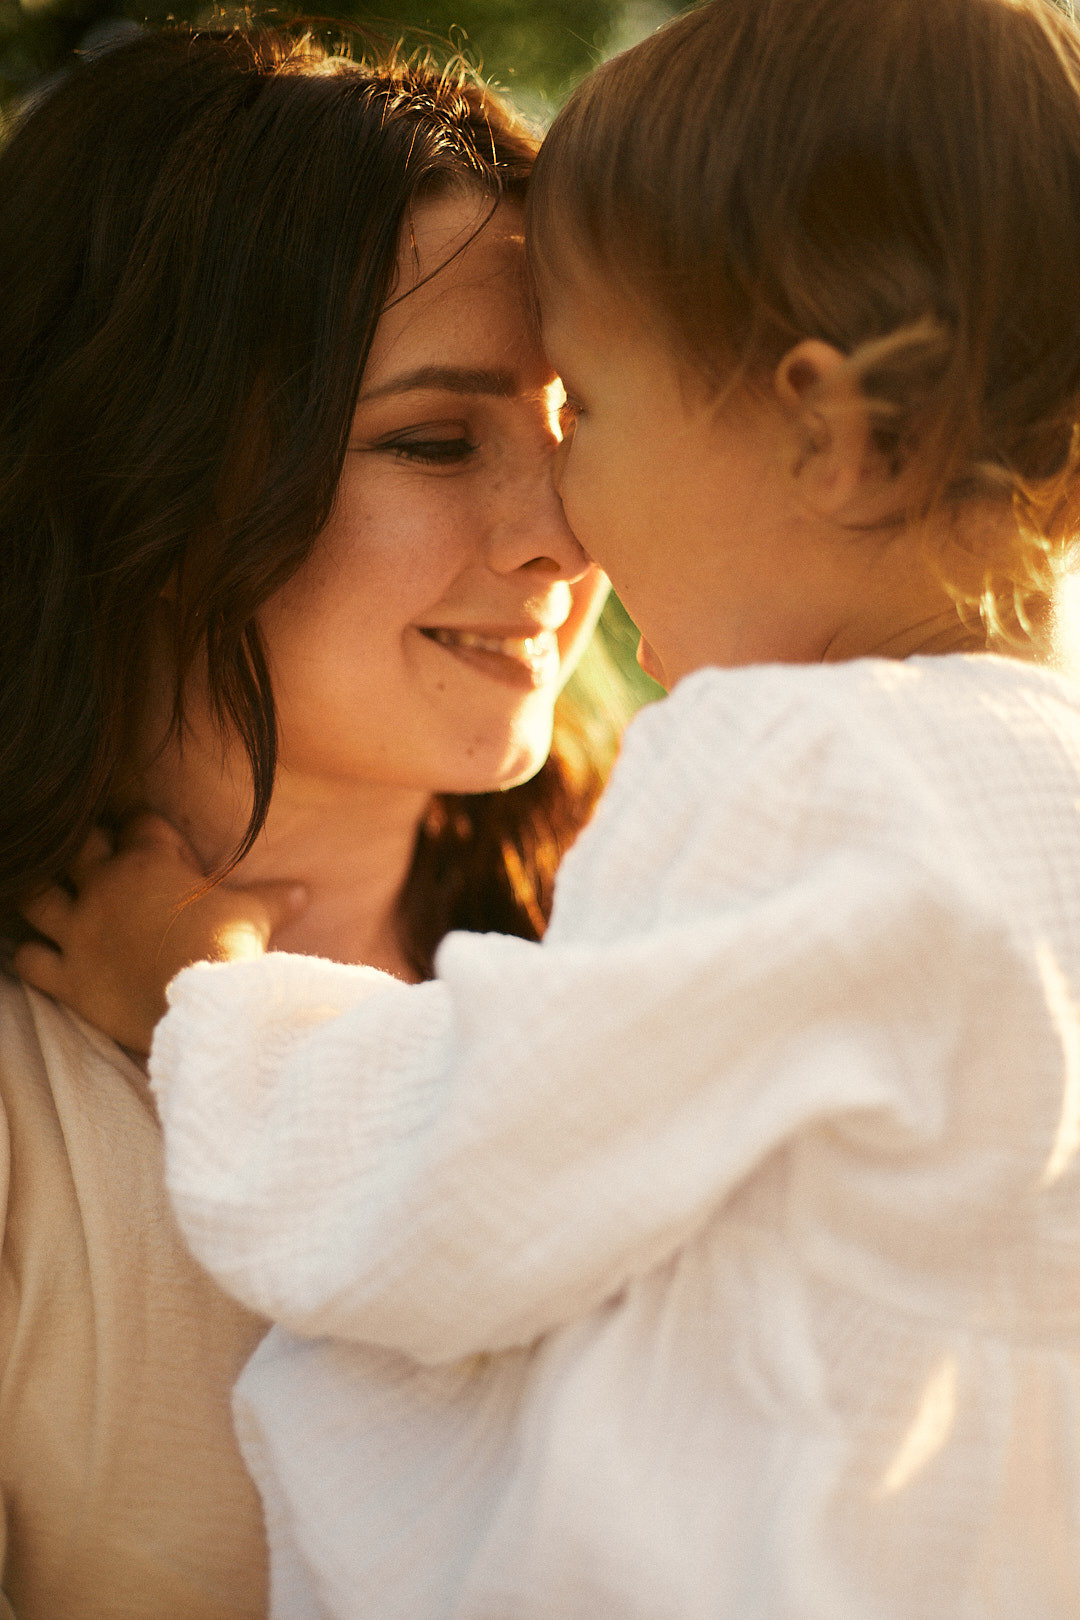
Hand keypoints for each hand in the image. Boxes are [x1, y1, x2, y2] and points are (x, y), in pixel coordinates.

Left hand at [13, 814, 306, 1054]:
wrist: (206, 1007)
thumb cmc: (229, 950)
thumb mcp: (256, 916)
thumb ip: (274, 897)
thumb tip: (305, 890)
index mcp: (150, 861)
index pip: (136, 821)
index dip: (143, 829)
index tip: (153, 843)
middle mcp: (105, 887)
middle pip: (76, 846)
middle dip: (84, 850)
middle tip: (101, 866)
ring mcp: (80, 931)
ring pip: (34, 896)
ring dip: (42, 896)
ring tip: (55, 902)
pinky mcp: (68, 976)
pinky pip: (29, 957)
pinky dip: (33, 954)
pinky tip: (46, 954)